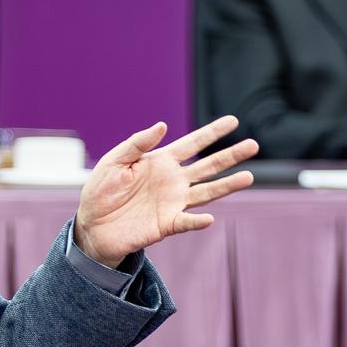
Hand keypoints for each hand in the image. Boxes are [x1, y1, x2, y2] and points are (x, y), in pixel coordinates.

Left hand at [73, 116, 257, 267]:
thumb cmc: (101, 190)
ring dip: (227, 185)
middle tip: (254, 145)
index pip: (192, 143)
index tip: (233, 121)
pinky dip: (197, 221)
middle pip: (208, 166)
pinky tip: (209, 218)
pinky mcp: (167, 225)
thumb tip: (163, 124)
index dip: (212, 132)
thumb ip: (137, 143)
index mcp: (162, 161)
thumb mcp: (114, 161)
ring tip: (249, 177)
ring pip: (207, 192)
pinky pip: (186, 222)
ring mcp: (173, 203)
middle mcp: (174, 181)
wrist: (92, 225)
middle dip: (231, 155)